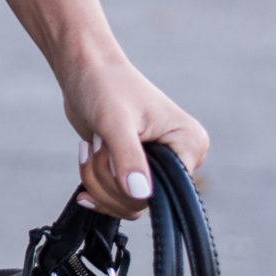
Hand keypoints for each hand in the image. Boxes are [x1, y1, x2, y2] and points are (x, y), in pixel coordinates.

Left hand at [58, 48, 208, 219]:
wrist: (85, 71)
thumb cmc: (105, 85)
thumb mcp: (116, 122)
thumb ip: (128, 158)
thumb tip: (140, 195)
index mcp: (190, 144)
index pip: (165, 191)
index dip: (129, 184)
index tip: (107, 152)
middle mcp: (180, 159)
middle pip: (143, 201)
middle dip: (107, 179)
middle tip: (93, 146)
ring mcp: (157, 166)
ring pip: (127, 203)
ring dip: (97, 180)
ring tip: (89, 147)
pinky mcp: (135, 170)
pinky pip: (118, 199)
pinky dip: (96, 186)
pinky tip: (85, 164)